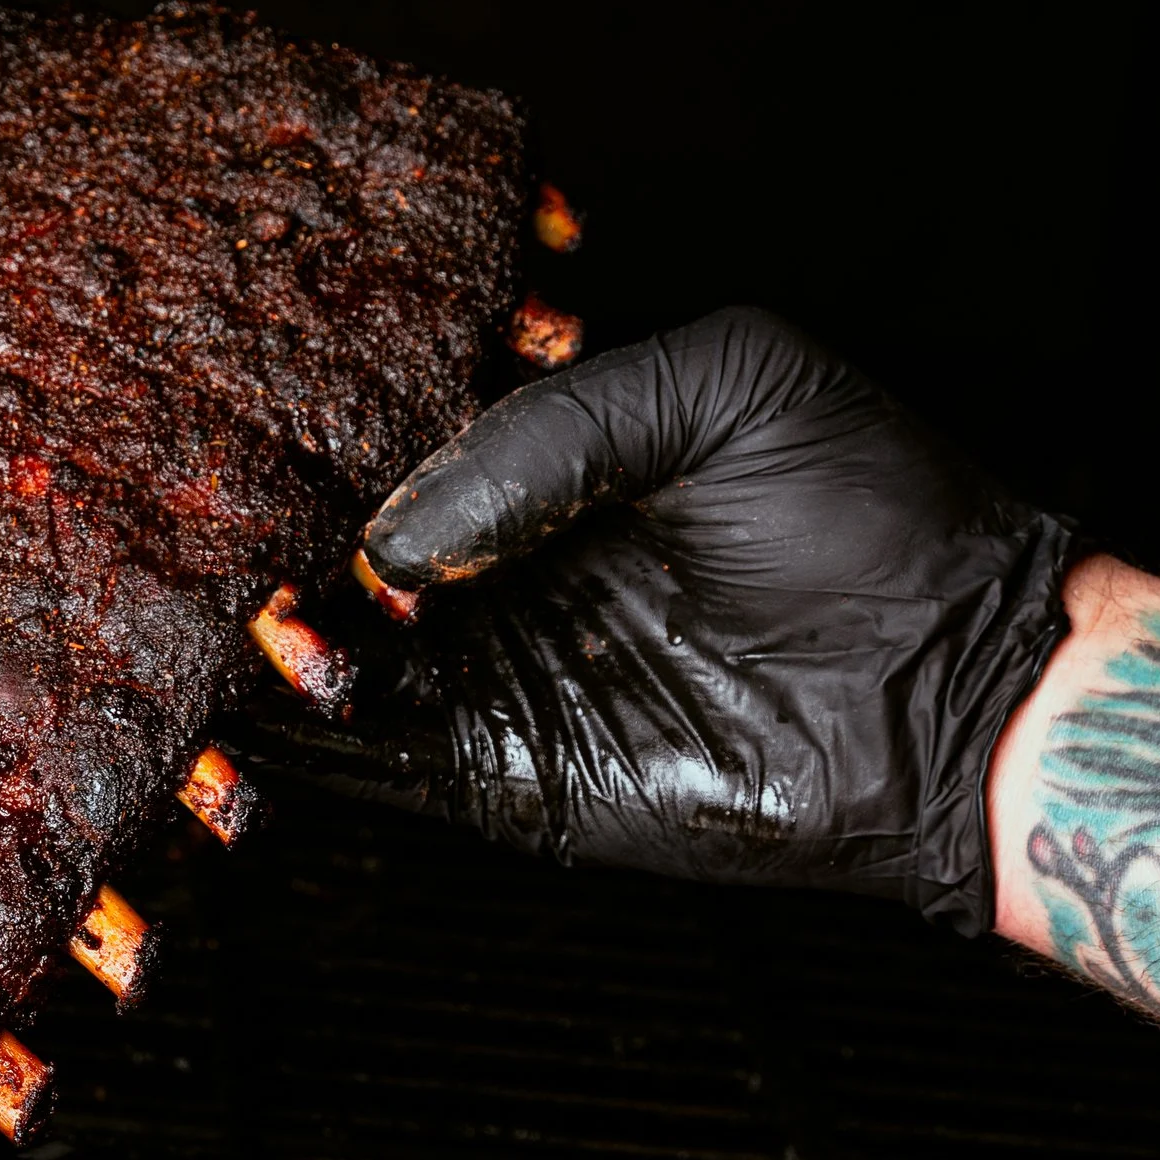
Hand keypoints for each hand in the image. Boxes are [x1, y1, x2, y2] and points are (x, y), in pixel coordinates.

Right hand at [292, 306, 1084, 935]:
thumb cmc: (869, 515)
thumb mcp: (723, 389)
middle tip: (214, 524)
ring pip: (332, 652)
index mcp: (546, 451)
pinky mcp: (489, 770)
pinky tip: (235, 710)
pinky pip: (365, 758)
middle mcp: (497, 556)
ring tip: (223, 616)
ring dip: (268, 639)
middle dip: (274, 535)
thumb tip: (400, 534)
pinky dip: (292, 743)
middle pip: (342, 543)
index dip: (327, 420)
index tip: (255, 410)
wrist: (945, 693)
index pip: (398, 424)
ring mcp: (484, 667)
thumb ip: (556, 431)